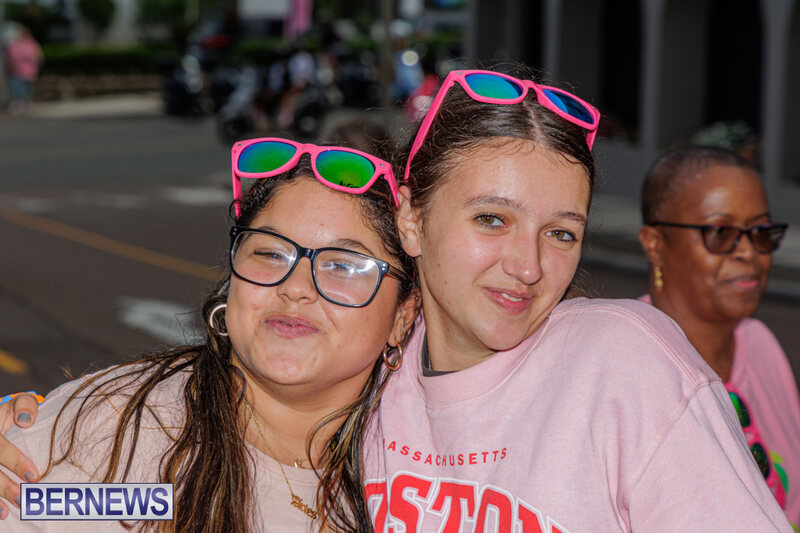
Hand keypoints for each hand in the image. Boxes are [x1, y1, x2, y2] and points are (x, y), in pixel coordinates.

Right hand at [0, 392, 41, 518]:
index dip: (16, 461)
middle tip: (24, 497)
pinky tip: (1, 512)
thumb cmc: (4, 417)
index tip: (33, 475)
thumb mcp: (12, 406)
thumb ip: (24, 405)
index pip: (0, 448)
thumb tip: (26, 421)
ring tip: (12, 508)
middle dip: (4, 486)